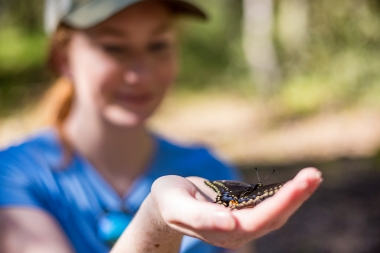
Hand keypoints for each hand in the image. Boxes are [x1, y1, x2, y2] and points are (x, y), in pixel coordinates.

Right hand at [150, 167, 321, 248]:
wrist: (167, 203)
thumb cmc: (169, 202)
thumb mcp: (177, 205)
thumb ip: (200, 216)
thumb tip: (230, 221)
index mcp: (222, 233)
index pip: (258, 221)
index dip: (279, 205)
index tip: (298, 186)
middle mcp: (237, 232)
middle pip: (274, 218)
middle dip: (295, 197)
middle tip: (314, 175)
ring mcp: (242, 223)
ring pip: (277, 213)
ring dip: (297, 194)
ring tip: (314, 176)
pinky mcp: (245, 212)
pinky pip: (271, 205)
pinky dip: (287, 193)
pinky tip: (300, 183)